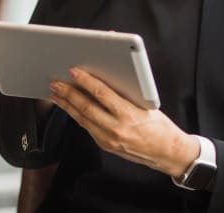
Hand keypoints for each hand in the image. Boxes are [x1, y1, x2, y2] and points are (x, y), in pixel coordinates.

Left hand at [49, 68, 198, 176]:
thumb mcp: (146, 104)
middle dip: (69, 93)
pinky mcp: (106, 145)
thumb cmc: (159, 125)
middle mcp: (116, 128)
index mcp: (128, 114)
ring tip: (56, 94)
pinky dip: (76, 116)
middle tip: (56, 82)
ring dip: (67, 105)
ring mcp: (109, 139)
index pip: (102, 94)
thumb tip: (108, 75)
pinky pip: (88, 127)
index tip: (75, 71)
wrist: (166, 152)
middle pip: (86, 107)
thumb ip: (126, 93)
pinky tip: (70, 108)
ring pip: (82, 119)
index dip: (86, 81)